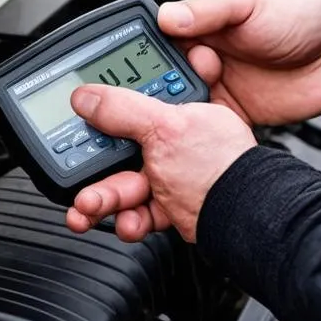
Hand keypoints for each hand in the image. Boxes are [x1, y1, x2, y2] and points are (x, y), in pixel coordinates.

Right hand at [64, 85, 255, 242]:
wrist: (244, 221)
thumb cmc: (219, 168)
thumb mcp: (164, 128)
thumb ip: (122, 109)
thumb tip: (86, 96)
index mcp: (177, 109)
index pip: (129, 101)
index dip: (100, 113)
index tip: (77, 125)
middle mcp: (175, 139)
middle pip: (119, 150)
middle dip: (92, 169)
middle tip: (78, 180)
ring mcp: (173, 174)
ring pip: (124, 185)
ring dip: (102, 199)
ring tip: (88, 208)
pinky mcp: (173, 205)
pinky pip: (139, 212)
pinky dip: (128, 220)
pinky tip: (126, 223)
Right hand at [158, 0, 320, 125]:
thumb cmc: (308, 0)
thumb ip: (207, 11)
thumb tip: (165, 16)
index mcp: (204, 21)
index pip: (158, 42)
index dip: (143, 60)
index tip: (134, 76)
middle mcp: (210, 53)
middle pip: (165, 80)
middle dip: (157, 94)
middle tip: (156, 106)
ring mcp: (227, 84)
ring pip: (186, 107)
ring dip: (179, 116)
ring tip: (174, 123)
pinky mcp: (245, 113)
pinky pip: (214, 129)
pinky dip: (203, 136)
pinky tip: (195, 139)